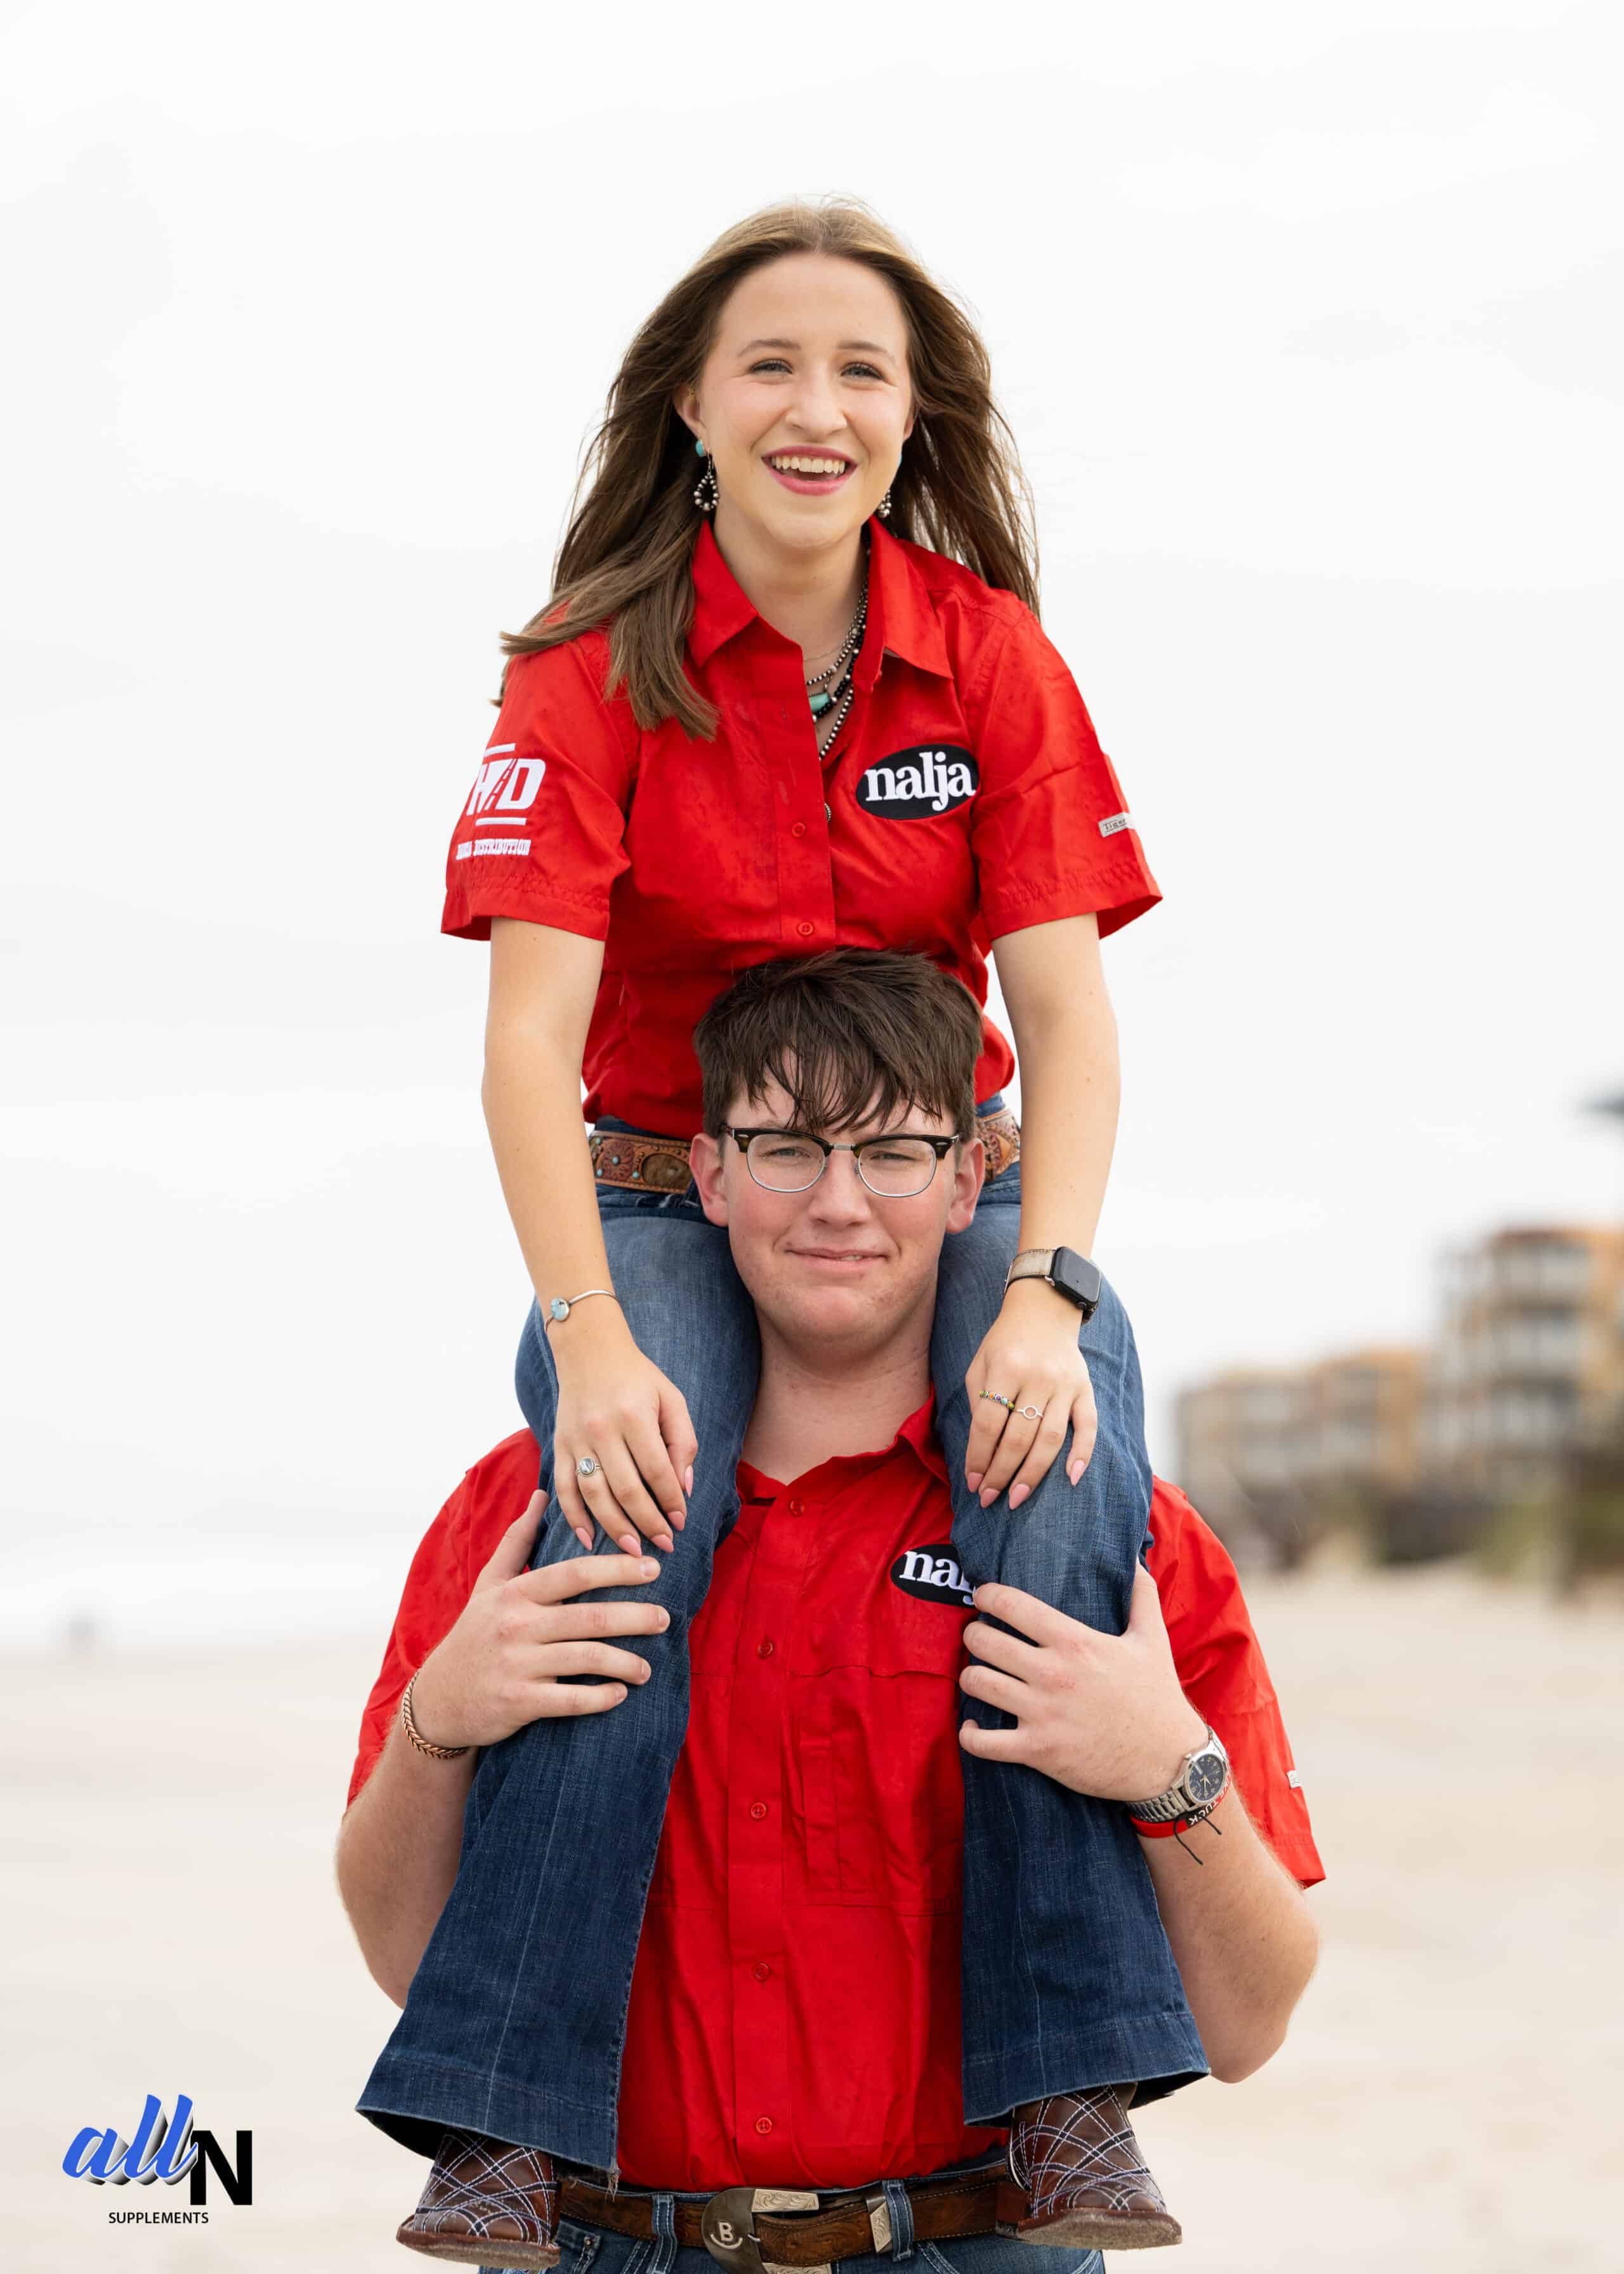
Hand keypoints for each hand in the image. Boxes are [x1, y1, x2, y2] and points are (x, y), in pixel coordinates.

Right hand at [409, 1492, 670, 1746]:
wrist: (438, 1701)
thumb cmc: (473, 1636)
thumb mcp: (488, 1585)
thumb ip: (517, 1541)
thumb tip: (540, 1495)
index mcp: (516, 1593)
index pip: (575, 1573)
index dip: (618, 1568)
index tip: (653, 1568)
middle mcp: (517, 1625)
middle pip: (591, 1616)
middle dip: (636, 1617)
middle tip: (666, 1619)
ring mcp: (517, 1665)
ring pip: (587, 1658)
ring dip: (626, 1663)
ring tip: (648, 1668)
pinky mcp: (518, 1702)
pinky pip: (570, 1699)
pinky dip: (600, 1698)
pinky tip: (620, 1694)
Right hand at [549, 1303, 697, 1554]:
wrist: (589, 1350)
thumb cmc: (638, 1377)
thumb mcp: (671, 1398)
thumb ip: (682, 1440)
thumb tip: (683, 1487)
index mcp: (634, 1416)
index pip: (656, 1470)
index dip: (670, 1501)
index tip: (681, 1523)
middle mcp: (602, 1430)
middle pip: (626, 1489)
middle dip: (648, 1523)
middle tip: (664, 1546)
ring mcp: (576, 1440)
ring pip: (594, 1494)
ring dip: (615, 1527)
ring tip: (633, 1551)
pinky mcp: (558, 1445)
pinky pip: (563, 1488)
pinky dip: (573, 1517)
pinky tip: (588, 1540)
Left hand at [956, 1564, 1207, 1801]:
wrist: (1168, 1761)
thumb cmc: (1157, 1697)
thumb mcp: (1153, 1639)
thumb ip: (1141, 1595)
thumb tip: (1135, 1561)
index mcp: (1075, 1642)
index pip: (1013, 1606)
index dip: (988, 1596)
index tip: (982, 1596)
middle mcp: (1053, 1673)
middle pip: (985, 1642)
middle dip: (973, 1634)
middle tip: (978, 1636)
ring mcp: (1042, 1713)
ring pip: (977, 1683)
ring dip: (970, 1676)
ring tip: (978, 1674)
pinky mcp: (1038, 1750)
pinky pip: (983, 1742)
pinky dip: (969, 1734)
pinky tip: (973, 1725)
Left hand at [962, 1279, 1098, 1507]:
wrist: (1043, 1311)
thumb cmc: (1004, 1342)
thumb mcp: (980, 1363)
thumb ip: (979, 1402)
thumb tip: (981, 1450)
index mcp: (1005, 1368)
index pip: (989, 1424)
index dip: (979, 1458)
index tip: (972, 1483)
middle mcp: (1038, 1378)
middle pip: (1019, 1438)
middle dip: (1000, 1474)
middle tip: (989, 1499)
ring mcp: (1065, 1385)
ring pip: (1050, 1440)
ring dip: (1032, 1475)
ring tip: (1015, 1498)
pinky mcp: (1085, 1389)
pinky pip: (1088, 1426)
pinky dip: (1082, 1454)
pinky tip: (1071, 1479)